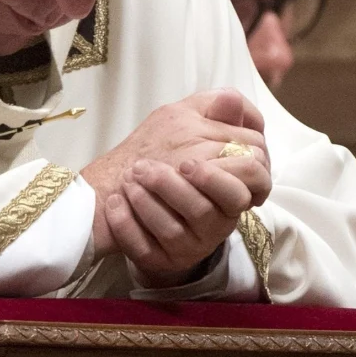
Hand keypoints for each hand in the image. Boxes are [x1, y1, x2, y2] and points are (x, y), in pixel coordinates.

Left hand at [83, 89, 269, 260]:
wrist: (142, 194)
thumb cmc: (175, 159)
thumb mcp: (196, 128)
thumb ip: (217, 112)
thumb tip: (232, 97)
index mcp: (231, 195)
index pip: (240, 191)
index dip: (215, 178)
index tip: (186, 162)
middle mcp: (215, 225)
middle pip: (204, 212)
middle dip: (174, 189)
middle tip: (144, 169)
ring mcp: (186, 246)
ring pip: (172, 231)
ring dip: (146, 204)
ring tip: (127, 181)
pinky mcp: (158, 260)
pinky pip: (143, 249)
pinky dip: (126, 225)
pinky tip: (115, 203)